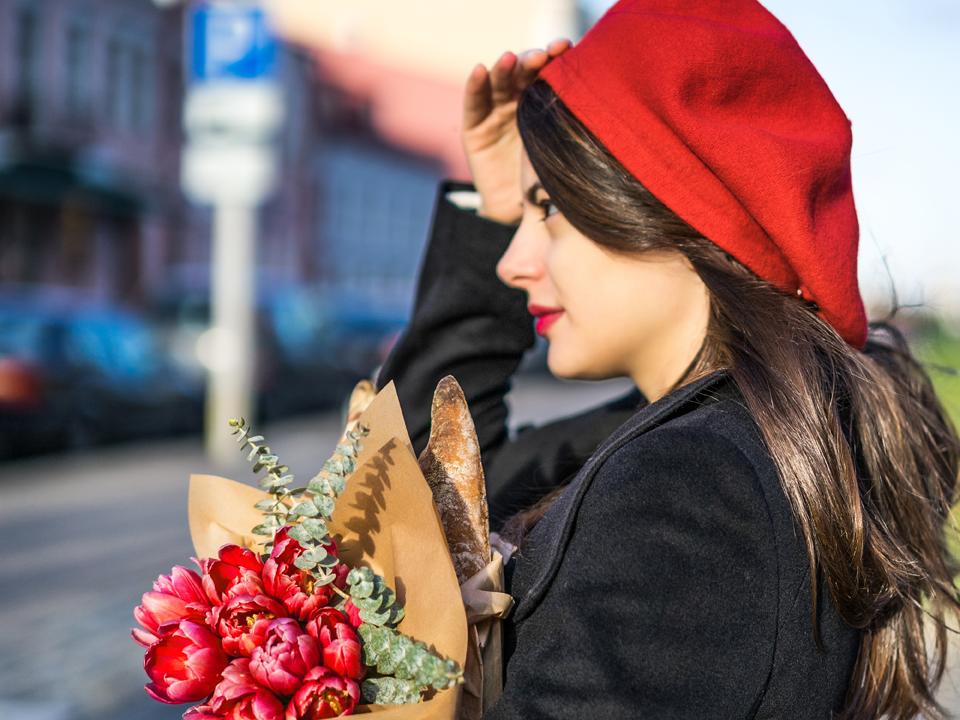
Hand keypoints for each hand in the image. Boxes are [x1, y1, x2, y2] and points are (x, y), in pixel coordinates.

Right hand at [462, 40, 570, 223]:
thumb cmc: (547, 180)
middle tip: (543, 56)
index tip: (566, 47)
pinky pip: (474, 101)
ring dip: (505, 66)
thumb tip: (618, 111)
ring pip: (499, 81)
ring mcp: (495, 110)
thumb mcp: (565, 153)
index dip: (555, 56)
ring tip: (511, 58)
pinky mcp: (474, 126)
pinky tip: (480, 68)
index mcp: (543, 101)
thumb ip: (577, 131)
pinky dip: (475, 83)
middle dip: (532, 60)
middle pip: (524, 71)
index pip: (548, 71)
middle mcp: (519, 100)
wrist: (518, 210)